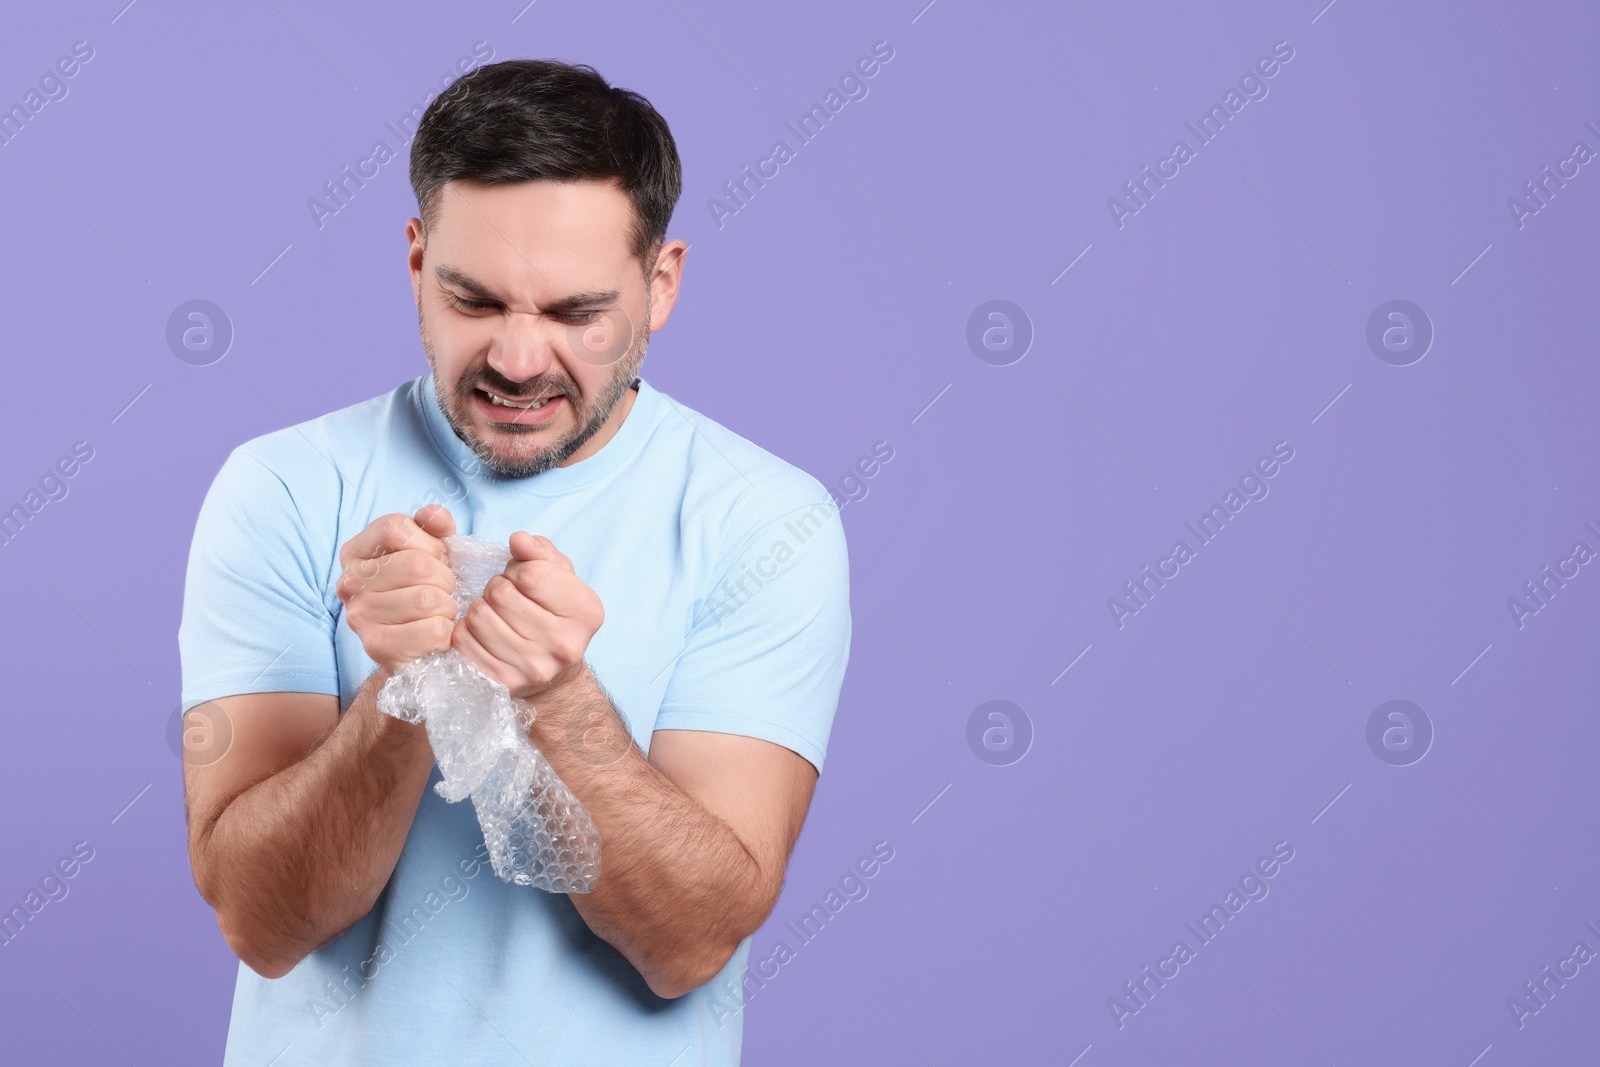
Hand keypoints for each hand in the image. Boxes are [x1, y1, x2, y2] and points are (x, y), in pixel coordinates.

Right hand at [335, 505, 457, 670]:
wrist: (412, 645)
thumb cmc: (421, 589)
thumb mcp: (429, 550)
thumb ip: (433, 525)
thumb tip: (436, 517)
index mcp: (356, 551)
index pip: (395, 528)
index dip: (428, 543)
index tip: (433, 559)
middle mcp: (349, 581)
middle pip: (416, 564)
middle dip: (444, 579)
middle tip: (441, 592)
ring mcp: (358, 615)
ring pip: (427, 599)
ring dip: (446, 607)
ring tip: (437, 613)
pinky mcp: (376, 647)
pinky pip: (433, 631)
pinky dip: (446, 632)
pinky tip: (435, 634)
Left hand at [451, 531, 603, 701]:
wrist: (554, 676)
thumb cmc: (553, 614)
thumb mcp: (558, 576)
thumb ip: (540, 551)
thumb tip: (519, 540)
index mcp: (585, 611)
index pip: (530, 573)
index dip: (518, 569)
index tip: (523, 579)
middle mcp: (564, 644)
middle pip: (501, 593)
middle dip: (497, 587)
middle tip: (507, 599)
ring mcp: (533, 668)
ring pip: (478, 616)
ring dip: (480, 607)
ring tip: (496, 615)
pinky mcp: (503, 683)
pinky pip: (463, 641)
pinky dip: (466, 630)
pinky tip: (483, 634)